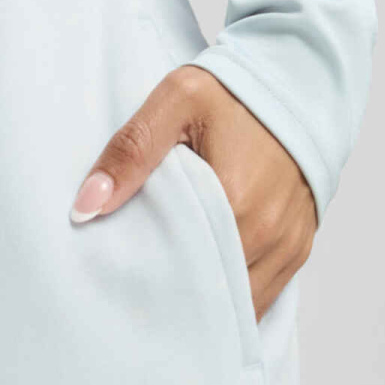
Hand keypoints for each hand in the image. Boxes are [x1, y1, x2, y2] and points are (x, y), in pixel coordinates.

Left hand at [69, 66, 316, 318]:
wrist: (298, 82)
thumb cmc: (235, 92)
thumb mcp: (175, 102)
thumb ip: (131, 151)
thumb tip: (85, 207)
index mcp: (235, 203)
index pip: (185, 273)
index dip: (152, 285)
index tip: (121, 288)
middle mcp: (268, 235)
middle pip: (214, 295)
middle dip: (179, 301)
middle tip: (140, 297)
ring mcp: (289, 245)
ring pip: (243, 302)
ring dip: (210, 301)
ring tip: (171, 292)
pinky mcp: (299, 246)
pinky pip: (266, 293)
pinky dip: (236, 293)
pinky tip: (208, 283)